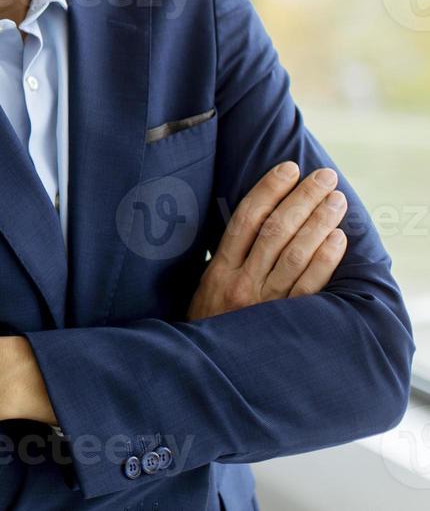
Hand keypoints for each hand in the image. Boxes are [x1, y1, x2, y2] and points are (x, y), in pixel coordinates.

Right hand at [187, 160, 347, 320]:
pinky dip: (325, 261)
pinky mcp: (286, 323)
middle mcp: (242, 283)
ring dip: (319, 223)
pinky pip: (309, 287)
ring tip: (336, 200)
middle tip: (324, 177)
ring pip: (295, 254)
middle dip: (302, 199)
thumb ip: (228, 260)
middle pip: (275, 231)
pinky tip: (338, 239)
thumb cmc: (210, 326)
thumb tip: (255, 224)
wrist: (208, 375)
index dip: (268, 191)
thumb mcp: (206, 289)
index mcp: (219, 270)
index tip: (288, 169)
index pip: (245, 220)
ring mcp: (265, 303)